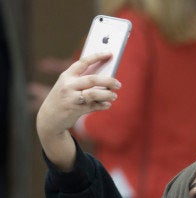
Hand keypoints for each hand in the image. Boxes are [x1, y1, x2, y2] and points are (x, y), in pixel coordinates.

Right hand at [36, 52, 120, 170]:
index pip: (83, 62)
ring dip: (107, 95)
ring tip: (114, 96)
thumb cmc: (63, 98)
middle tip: (118, 84)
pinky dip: (103, 105)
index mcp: (66, 75)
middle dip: (108, 80)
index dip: (97, 57)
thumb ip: (83, 81)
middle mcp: (68, 85)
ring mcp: (71, 98)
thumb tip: (107, 78)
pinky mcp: (75, 110)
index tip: (109, 53)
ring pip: (94, 93)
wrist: (48, 118)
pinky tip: (107, 104)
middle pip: (92, 79)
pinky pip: (93, 106)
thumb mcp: (68, 86)